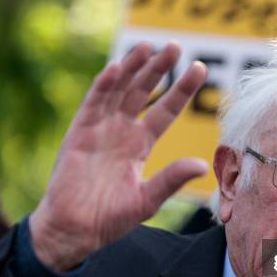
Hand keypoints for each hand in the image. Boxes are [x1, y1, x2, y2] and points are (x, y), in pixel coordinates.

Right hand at [29, 42, 207, 271]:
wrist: (75, 230)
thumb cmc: (110, 218)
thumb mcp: (148, 199)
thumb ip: (171, 179)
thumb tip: (202, 165)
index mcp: (140, 145)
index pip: (165, 111)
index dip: (181, 90)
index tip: (199, 70)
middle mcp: (122, 132)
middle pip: (143, 93)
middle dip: (159, 70)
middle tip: (176, 46)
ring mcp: (100, 130)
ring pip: (119, 91)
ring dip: (132, 68)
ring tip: (149, 46)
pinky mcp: (79, 133)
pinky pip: (93, 104)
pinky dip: (103, 86)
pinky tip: (116, 68)